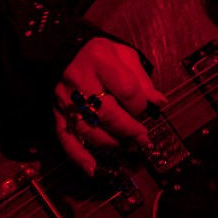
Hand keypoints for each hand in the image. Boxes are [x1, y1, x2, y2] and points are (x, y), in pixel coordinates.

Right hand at [53, 38, 167, 175]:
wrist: (62, 48)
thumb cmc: (98, 52)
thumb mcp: (123, 55)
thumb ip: (142, 79)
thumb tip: (160, 102)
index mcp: (102, 62)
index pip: (127, 90)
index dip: (140, 105)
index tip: (146, 109)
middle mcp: (82, 81)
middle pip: (108, 113)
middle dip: (129, 130)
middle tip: (143, 139)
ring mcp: (67, 99)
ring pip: (88, 129)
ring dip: (110, 142)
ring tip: (127, 146)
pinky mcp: (57, 112)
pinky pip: (65, 137)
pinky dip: (78, 155)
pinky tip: (92, 169)